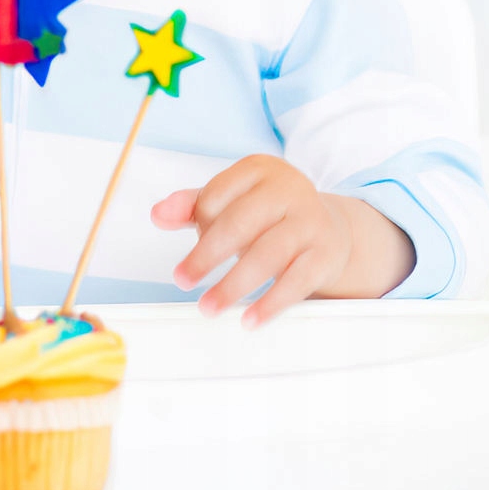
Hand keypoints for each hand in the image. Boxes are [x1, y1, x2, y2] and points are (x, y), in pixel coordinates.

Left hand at [151, 155, 414, 326]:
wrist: (331, 228)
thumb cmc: (268, 215)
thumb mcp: (232, 201)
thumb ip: (192, 206)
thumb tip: (158, 213)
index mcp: (260, 169)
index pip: (218, 194)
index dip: (199, 223)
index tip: (188, 249)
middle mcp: (289, 188)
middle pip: (240, 223)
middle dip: (207, 255)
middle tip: (182, 280)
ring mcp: (311, 221)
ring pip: (267, 255)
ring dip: (233, 286)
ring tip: (208, 307)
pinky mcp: (325, 253)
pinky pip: (296, 282)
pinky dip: (270, 304)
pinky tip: (249, 320)